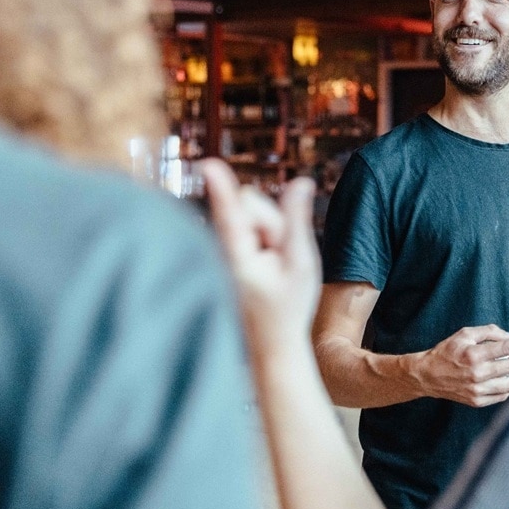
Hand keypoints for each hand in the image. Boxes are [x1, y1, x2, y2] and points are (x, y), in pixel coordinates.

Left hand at [200, 159, 320, 349]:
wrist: (273, 344)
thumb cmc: (289, 307)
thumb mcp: (302, 263)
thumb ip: (297, 221)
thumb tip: (302, 181)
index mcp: (238, 258)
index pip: (231, 214)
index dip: (223, 188)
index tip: (207, 164)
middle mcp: (223, 250)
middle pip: (250, 205)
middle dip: (272, 221)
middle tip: (283, 258)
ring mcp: (223, 250)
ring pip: (251, 215)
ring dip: (269, 233)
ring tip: (275, 267)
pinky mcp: (226, 251)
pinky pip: (248, 227)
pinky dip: (262, 241)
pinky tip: (267, 266)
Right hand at [413, 325, 508, 407]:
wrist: (428, 375)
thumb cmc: (448, 351)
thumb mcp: (465, 333)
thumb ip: (489, 332)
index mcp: (474, 354)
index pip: (508, 347)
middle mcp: (477, 374)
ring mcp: (478, 390)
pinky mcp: (477, 401)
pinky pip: (503, 395)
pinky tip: (507, 378)